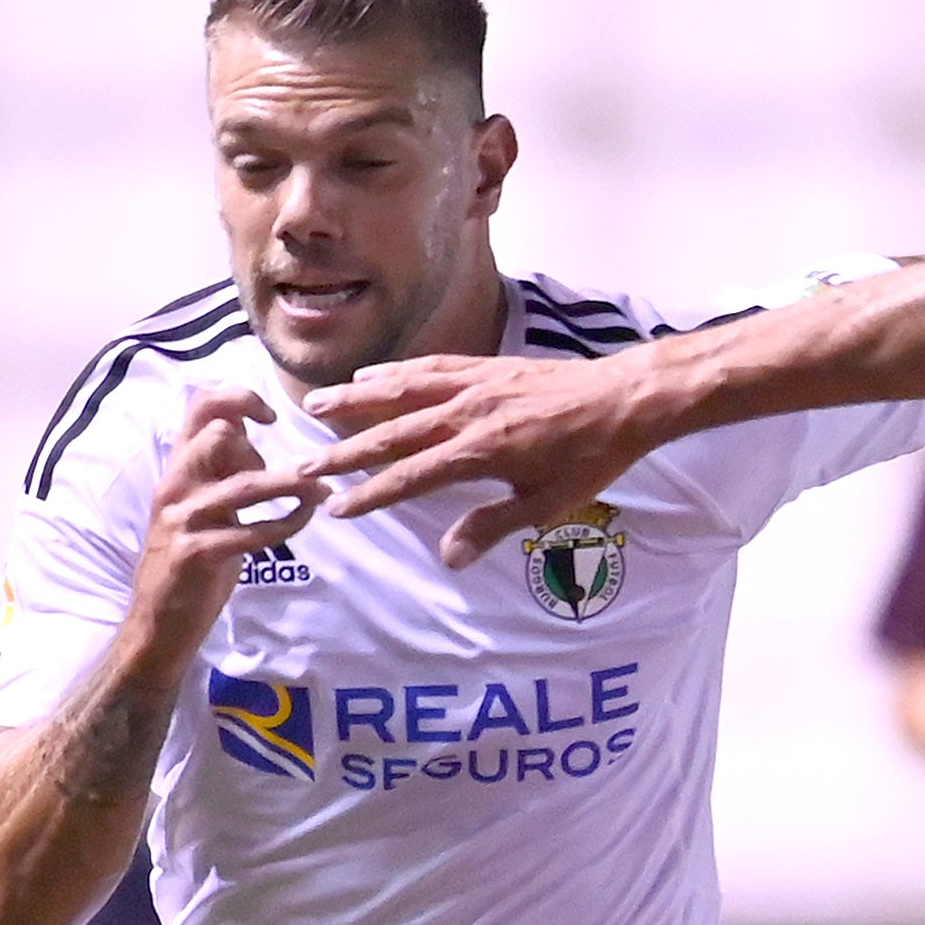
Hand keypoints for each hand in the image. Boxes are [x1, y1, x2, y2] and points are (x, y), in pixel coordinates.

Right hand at [135, 391, 322, 654]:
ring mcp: (183, 518)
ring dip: (291, 484)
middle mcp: (176, 485)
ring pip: (243, 484)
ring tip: (322, 489)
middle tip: (296, 469)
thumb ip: (222, 473)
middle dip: (263, 444)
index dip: (237, 398)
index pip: (199, 409)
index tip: (270, 415)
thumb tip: (250, 442)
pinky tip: (303, 519)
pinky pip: (250, 531)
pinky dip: (285, 523)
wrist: (159, 622)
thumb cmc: (191, 563)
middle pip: (216, 433)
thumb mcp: (206, 508)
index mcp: (179, 469)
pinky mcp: (196, 552)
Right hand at [308, 356, 646, 562]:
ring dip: (355, 400)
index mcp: (479, 452)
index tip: (338, 508)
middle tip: (303, 463)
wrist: (621, 399)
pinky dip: (395, 373)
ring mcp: (472, 385)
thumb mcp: (546, 504)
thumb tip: (448, 558)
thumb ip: (492, 527)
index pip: (411, 477)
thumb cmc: (589, 456)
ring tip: (315, 405)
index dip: (371, 495)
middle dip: (344, 452)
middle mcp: (466, 414)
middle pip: (392, 434)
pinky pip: (429, 368)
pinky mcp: (483, 367)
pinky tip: (371, 377)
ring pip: (400, 391)